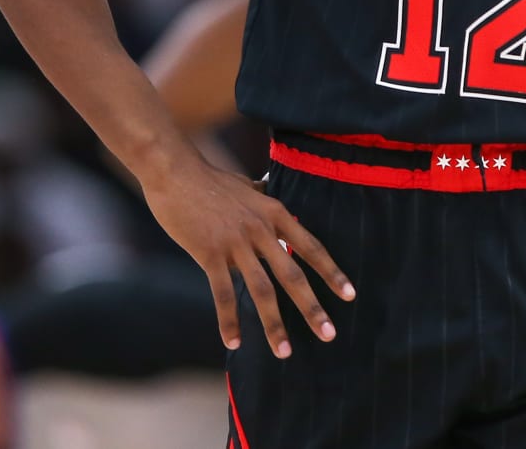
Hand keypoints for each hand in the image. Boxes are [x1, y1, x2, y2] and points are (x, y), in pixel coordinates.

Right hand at [141, 157, 354, 355]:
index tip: (349, 295)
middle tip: (329, 334)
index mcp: (274, 213)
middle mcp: (261, 229)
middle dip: (312, 308)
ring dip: (274, 324)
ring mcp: (235, 243)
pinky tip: (233, 342)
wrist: (176, 173)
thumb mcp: (247, 185)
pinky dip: (228, 319)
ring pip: (261, 290)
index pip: (311, 247)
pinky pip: (222, 293)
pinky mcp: (209, 253)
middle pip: (293, 275)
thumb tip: (272, 187)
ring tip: (284, 352)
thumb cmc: (210, 180)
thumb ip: (263, 193)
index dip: (331, 272)